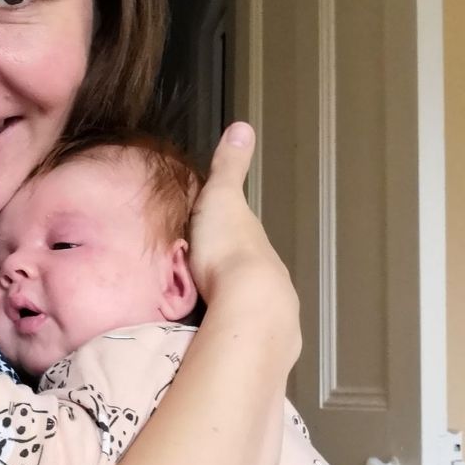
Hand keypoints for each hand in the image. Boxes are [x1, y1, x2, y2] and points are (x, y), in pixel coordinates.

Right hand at [189, 123, 298, 353]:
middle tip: (198, 281)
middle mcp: (266, 274)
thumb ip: (229, 168)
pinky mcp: (254, 337)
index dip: (225, 238)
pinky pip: (236, 328)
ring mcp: (264, 308)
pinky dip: (226, 329)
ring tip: (201, 312)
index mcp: (254, 242)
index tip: (208, 242)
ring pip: (241, 304)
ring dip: (226, 306)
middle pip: (242, 273)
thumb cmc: (229, 248)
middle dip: (225, 276)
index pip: (240, 237)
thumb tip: (242, 128)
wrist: (249, 303)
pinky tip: (212, 335)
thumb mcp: (221, 198)